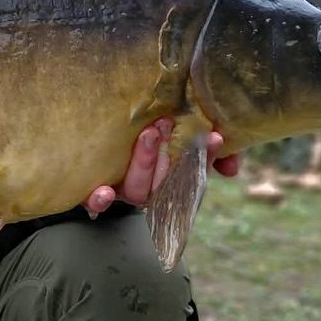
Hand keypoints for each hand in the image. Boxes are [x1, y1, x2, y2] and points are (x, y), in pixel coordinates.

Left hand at [81, 118, 242, 215]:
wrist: (88, 116)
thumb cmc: (139, 123)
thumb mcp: (172, 123)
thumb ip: (205, 142)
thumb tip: (232, 168)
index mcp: (168, 172)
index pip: (193, 171)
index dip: (206, 157)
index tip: (213, 137)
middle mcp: (147, 185)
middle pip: (164, 183)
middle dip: (169, 155)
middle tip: (165, 123)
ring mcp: (121, 189)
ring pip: (137, 192)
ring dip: (145, 165)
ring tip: (147, 135)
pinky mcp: (92, 191)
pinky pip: (95, 204)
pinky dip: (101, 200)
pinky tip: (104, 191)